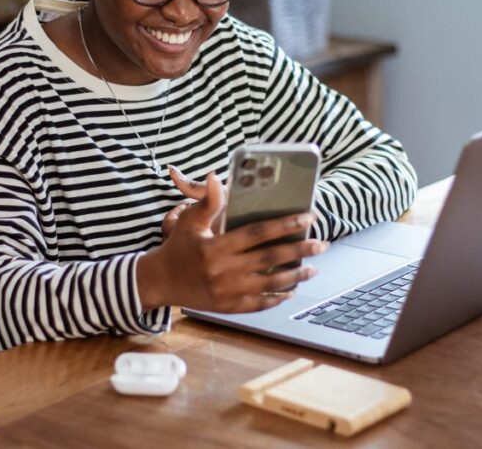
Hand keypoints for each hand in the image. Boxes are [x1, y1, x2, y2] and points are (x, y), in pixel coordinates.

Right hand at [139, 172, 327, 312]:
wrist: (160, 281)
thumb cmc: (178, 247)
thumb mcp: (189, 221)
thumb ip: (208, 202)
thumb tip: (214, 176)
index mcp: (217, 246)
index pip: (258, 233)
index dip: (285, 224)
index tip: (307, 217)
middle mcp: (224, 270)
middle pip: (270, 258)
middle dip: (299, 250)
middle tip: (321, 243)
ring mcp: (228, 291)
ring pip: (270, 283)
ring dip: (295, 275)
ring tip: (313, 268)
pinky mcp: (228, 307)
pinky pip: (259, 304)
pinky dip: (277, 298)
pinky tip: (291, 289)